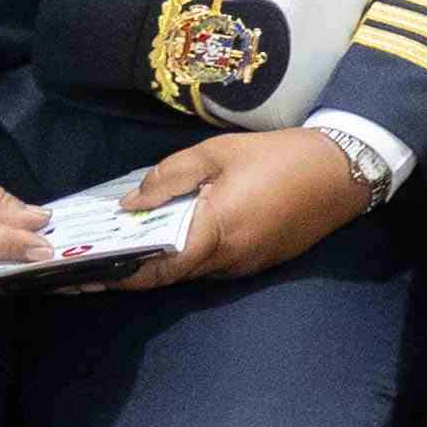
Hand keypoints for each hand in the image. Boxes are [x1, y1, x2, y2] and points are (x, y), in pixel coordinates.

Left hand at [114, 125, 384, 288]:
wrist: (345, 169)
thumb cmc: (280, 155)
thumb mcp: (217, 153)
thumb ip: (168, 178)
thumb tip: (130, 205)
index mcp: (216, 232)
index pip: (155, 268)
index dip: (117, 273)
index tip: (81, 273)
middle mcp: (229, 260)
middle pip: (169, 274)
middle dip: (132, 266)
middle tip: (94, 253)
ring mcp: (247, 265)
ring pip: (191, 269)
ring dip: (161, 259)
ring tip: (128, 241)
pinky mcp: (261, 261)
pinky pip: (214, 263)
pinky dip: (188, 253)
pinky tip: (176, 233)